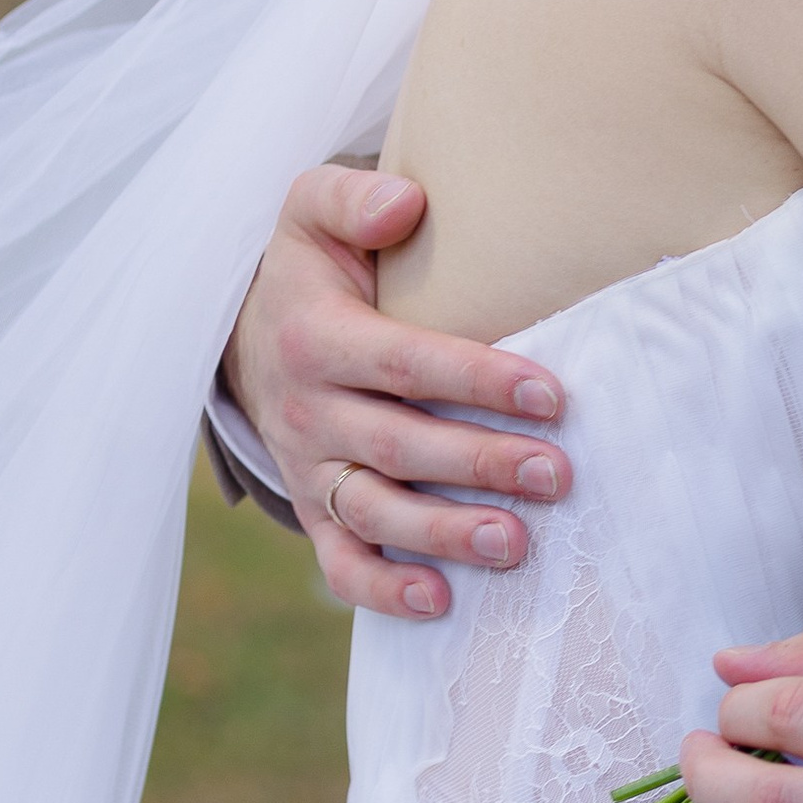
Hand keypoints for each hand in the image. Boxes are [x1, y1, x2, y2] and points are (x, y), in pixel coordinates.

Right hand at [222, 163, 572, 618]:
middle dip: (481, 464)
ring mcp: (308, 469)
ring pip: (373, 512)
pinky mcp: (313, 510)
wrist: (243, 332)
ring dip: (443, 534)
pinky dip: (384, 591)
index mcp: (316, 338)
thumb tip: (407, 203)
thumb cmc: (309, 269)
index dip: (477, 380)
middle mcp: (307, 412)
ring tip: (514, 543)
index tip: (552, 395)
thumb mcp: (312, 214)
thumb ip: (353, 199)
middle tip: (559, 476)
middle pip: (399, 445)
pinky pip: (340, 562)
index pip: (405, 362)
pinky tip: (442, 602)